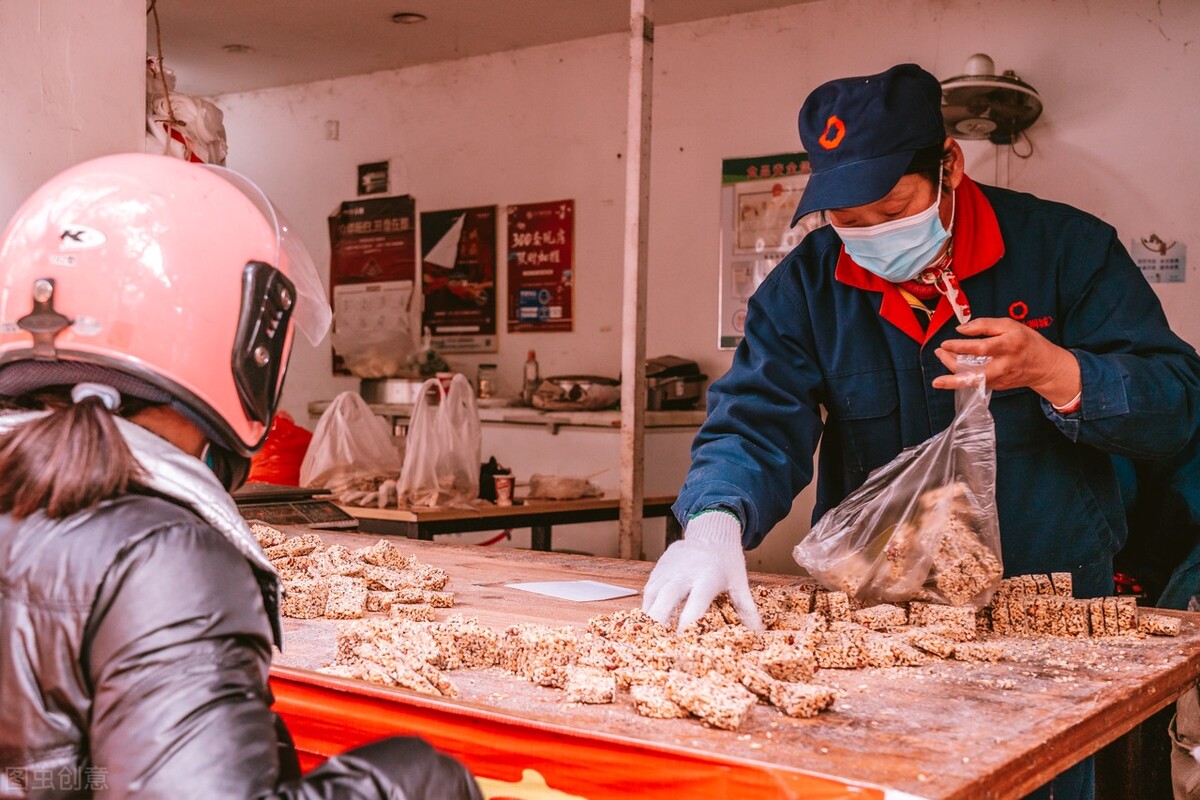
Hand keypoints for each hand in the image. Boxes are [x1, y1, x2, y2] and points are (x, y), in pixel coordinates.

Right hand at [642, 512, 762, 630]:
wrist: (711, 530)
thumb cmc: (727, 560)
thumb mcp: (740, 582)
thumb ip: (747, 609)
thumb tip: (759, 633)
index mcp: (708, 577)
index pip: (695, 603)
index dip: (689, 623)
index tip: (685, 642)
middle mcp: (685, 573)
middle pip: (666, 597)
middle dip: (659, 620)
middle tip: (657, 643)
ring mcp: (669, 569)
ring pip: (652, 593)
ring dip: (649, 616)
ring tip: (649, 637)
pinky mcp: (658, 568)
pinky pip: (649, 590)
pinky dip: (647, 607)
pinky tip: (650, 624)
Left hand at [932, 317, 1079, 405]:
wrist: (1045, 366)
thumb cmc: (1026, 342)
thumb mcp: (1010, 325)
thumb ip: (985, 325)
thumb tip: (961, 329)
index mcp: (1008, 346)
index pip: (981, 348)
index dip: (961, 346)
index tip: (945, 343)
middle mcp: (1003, 365)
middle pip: (973, 372)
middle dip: (951, 365)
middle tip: (938, 352)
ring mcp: (1000, 379)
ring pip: (971, 380)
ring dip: (952, 373)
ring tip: (942, 357)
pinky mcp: (997, 387)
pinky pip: (975, 381)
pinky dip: (962, 374)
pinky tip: (954, 365)